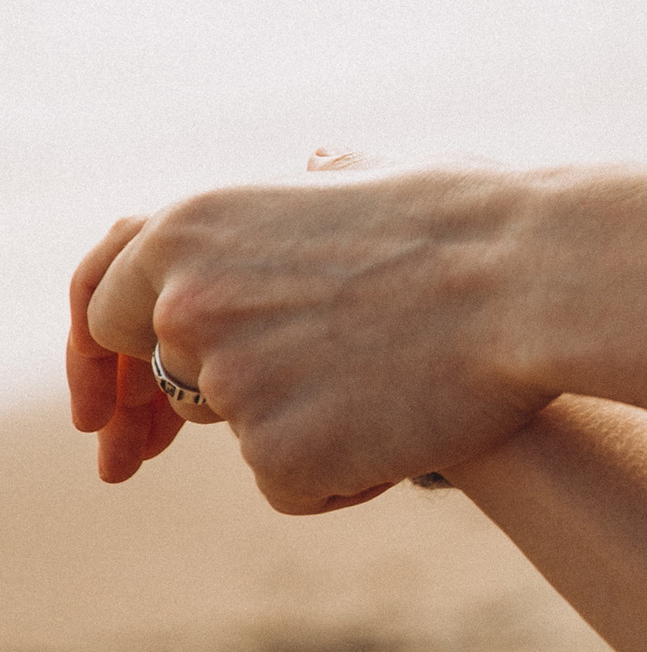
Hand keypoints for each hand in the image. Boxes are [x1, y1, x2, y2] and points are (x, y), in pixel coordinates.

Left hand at [71, 163, 546, 509]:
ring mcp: (229, 382)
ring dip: (305, 428)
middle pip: (175, 378)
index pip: (104, 304)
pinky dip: (342, 478)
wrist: (538, 283)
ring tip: (398, 390)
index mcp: (193, 226)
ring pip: (245, 434)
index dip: (111, 358)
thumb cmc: (481, 223)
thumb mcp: (376, 178)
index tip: (117, 405)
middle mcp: (189, 302)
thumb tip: (319, 163)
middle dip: (215, 398)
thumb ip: (318, 188)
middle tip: (272, 409)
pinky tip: (407, 435)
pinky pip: (290, 488)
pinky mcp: (278, 455)